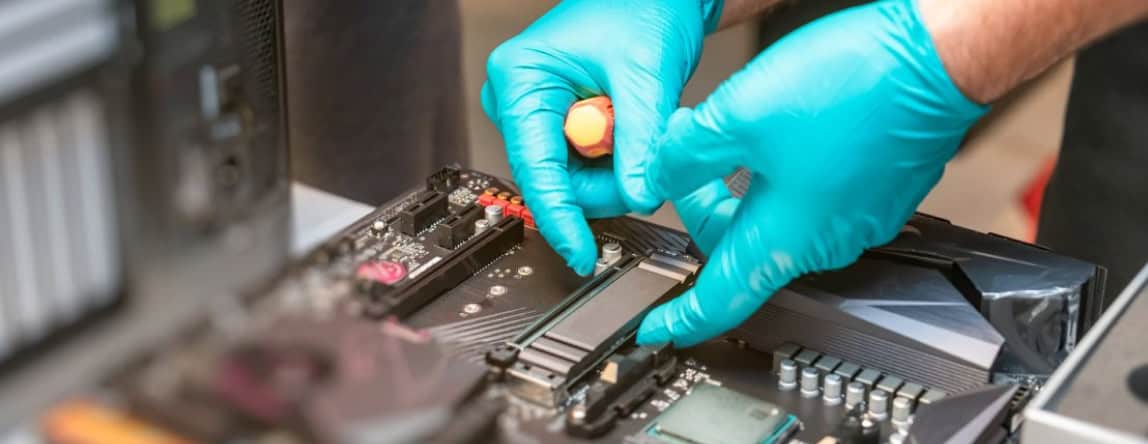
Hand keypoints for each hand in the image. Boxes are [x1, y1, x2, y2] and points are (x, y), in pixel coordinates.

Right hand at [482, 0, 721, 274]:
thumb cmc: (642, 7)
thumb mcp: (646, 75)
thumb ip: (641, 141)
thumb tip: (639, 195)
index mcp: (520, 79)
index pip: (535, 168)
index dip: (560, 217)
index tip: (581, 254)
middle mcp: (518, 99)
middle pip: (557, 180)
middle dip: (607, 181)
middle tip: (648, 156)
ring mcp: (537, 114)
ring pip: (576, 179)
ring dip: (617, 169)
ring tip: (644, 126)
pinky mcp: (559, 124)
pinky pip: (587, 166)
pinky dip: (618, 161)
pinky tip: (635, 131)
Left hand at [637, 0, 987, 346]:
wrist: (936, 58)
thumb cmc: (858, 87)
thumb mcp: (739, 115)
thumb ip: (685, 155)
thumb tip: (659, 176)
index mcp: (785, 239)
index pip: (720, 300)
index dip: (682, 317)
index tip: (659, 327)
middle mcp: (825, 241)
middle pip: (743, 249)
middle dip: (704, 210)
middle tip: (686, 164)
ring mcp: (857, 219)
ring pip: (778, 220)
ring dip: (742, 186)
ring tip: (734, 132)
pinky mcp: (877, 193)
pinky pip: (813, 200)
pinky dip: (782, 175)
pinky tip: (782, 130)